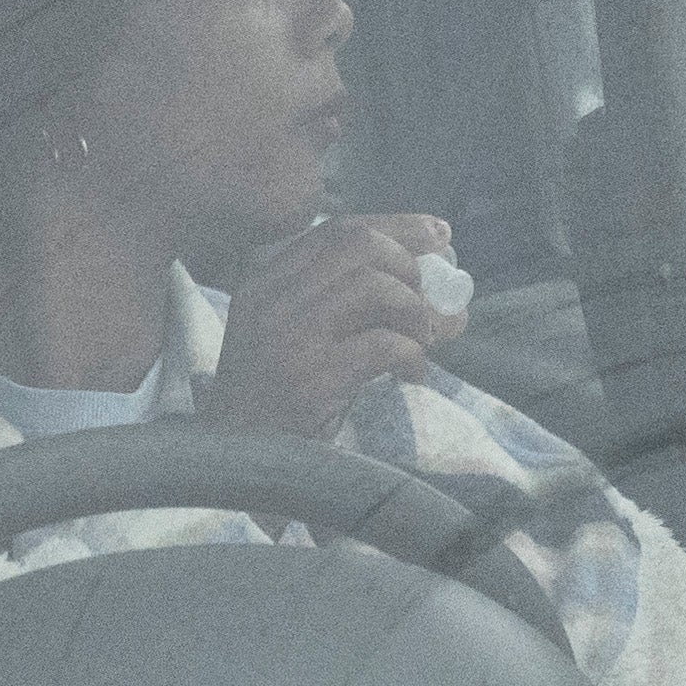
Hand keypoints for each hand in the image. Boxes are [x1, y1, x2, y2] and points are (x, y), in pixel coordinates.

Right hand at [210, 212, 456, 440]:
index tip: (440, 234)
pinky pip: (384, 344)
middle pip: (360, 246)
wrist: (236, 459)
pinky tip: (411, 375)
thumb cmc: (282, 398)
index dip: (399, 226)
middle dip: (411, 264)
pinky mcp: (309, 378)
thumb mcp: (302, 336)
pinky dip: (413, 355)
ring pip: (376, 287)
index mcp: (265, 282)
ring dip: (418, 312)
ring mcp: (287, 338)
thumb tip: (448, 294)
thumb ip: (357, 305)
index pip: (338, 229)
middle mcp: (270, 301)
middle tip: (432, 300)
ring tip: (424, 342)